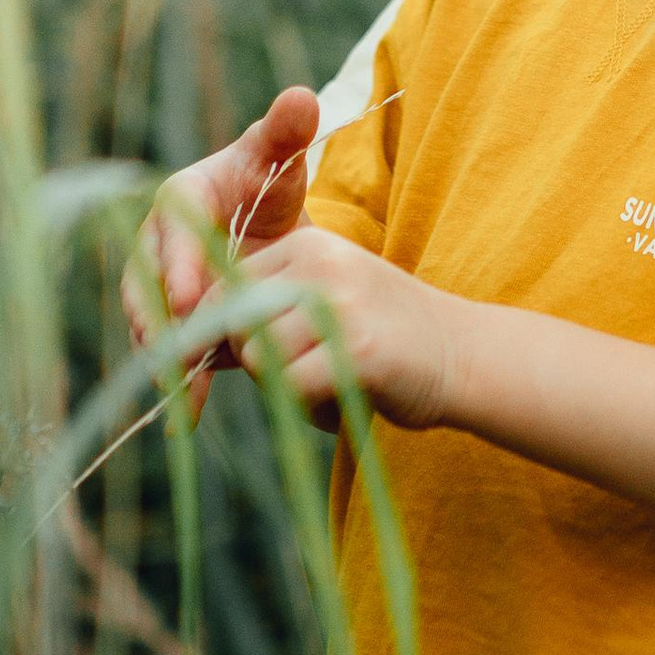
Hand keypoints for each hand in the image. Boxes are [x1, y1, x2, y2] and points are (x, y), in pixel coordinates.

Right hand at [127, 83, 320, 407]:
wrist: (266, 226)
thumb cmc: (269, 182)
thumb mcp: (281, 158)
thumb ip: (287, 131)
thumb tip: (302, 96)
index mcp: (180, 197)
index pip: (171, 228)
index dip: (178, 263)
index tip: (190, 295)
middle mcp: (159, 244)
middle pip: (148, 284)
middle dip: (161, 321)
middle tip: (180, 351)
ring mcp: (161, 288)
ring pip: (152, 324)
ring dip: (168, 358)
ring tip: (185, 390)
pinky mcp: (175, 323)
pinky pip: (170, 352)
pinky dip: (180, 381)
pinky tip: (190, 412)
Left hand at [222, 222, 455, 433]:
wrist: (466, 356)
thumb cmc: (385, 339)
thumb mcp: (325, 301)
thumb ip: (267, 310)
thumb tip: (187, 342)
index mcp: (309, 245)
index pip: (226, 290)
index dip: (227, 334)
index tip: (254, 359)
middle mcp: (321, 265)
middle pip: (235, 325)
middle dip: (256, 363)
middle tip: (304, 374)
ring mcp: (339, 304)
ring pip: (260, 360)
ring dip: (284, 389)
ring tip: (328, 384)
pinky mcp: (357, 348)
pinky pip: (290, 389)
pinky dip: (308, 408)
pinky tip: (341, 400)